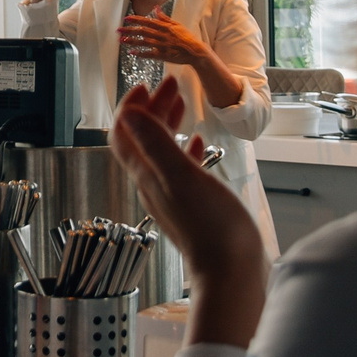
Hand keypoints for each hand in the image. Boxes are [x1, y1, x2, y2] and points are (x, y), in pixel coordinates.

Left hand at [110, 79, 265, 347]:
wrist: (232, 272)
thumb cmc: (212, 227)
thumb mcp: (181, 177)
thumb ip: (154, 144)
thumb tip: (127, 114)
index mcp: (147, 176)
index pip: (125, 135)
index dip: (129, 107)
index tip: (145, 84)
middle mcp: (154, 185)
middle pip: (144, 140)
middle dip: (153, 108)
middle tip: (172, 85)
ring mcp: (173, 197)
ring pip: (162, 152)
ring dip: (168, 124)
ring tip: (184, 104)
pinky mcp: (193, 207)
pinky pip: (183, 171)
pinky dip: (186, 149)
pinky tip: (198, 142)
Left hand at [116, 12, 209, 65]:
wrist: (195, 51)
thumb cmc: (187, 37)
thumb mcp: (177, 24)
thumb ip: (164, 17)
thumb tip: (156, 8)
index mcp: (165, 27)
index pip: (147, 21)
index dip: (135, 20)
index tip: (126, 19)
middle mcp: (162, 35)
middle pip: (142, 31)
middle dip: (129, 30)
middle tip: (119, 30)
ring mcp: (162, 46)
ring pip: (143, 42)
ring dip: (131, 41)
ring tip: (121, 40)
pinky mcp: (163, 55)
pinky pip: (149, 54)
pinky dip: (140, 53)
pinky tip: (131, 52)